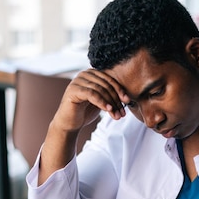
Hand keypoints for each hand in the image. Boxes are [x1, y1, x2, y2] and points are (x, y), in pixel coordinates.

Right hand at [38, 69, 128, 183]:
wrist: (70, 124)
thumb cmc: (85, 112)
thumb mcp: (101, 101)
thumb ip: (110, 95)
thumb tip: (127, 97)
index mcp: (91, 74)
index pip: (110, 80)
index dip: (120, 90)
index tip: (128, 101)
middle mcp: (84, 75)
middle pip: (106, 85)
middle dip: (116, 99)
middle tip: (122, 113)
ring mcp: (77, 81)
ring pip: (100, 90)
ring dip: (111, 104)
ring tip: (117, 115)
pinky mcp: (73, 90)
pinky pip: (92, 94)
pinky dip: (102, 102)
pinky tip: (109, 110)